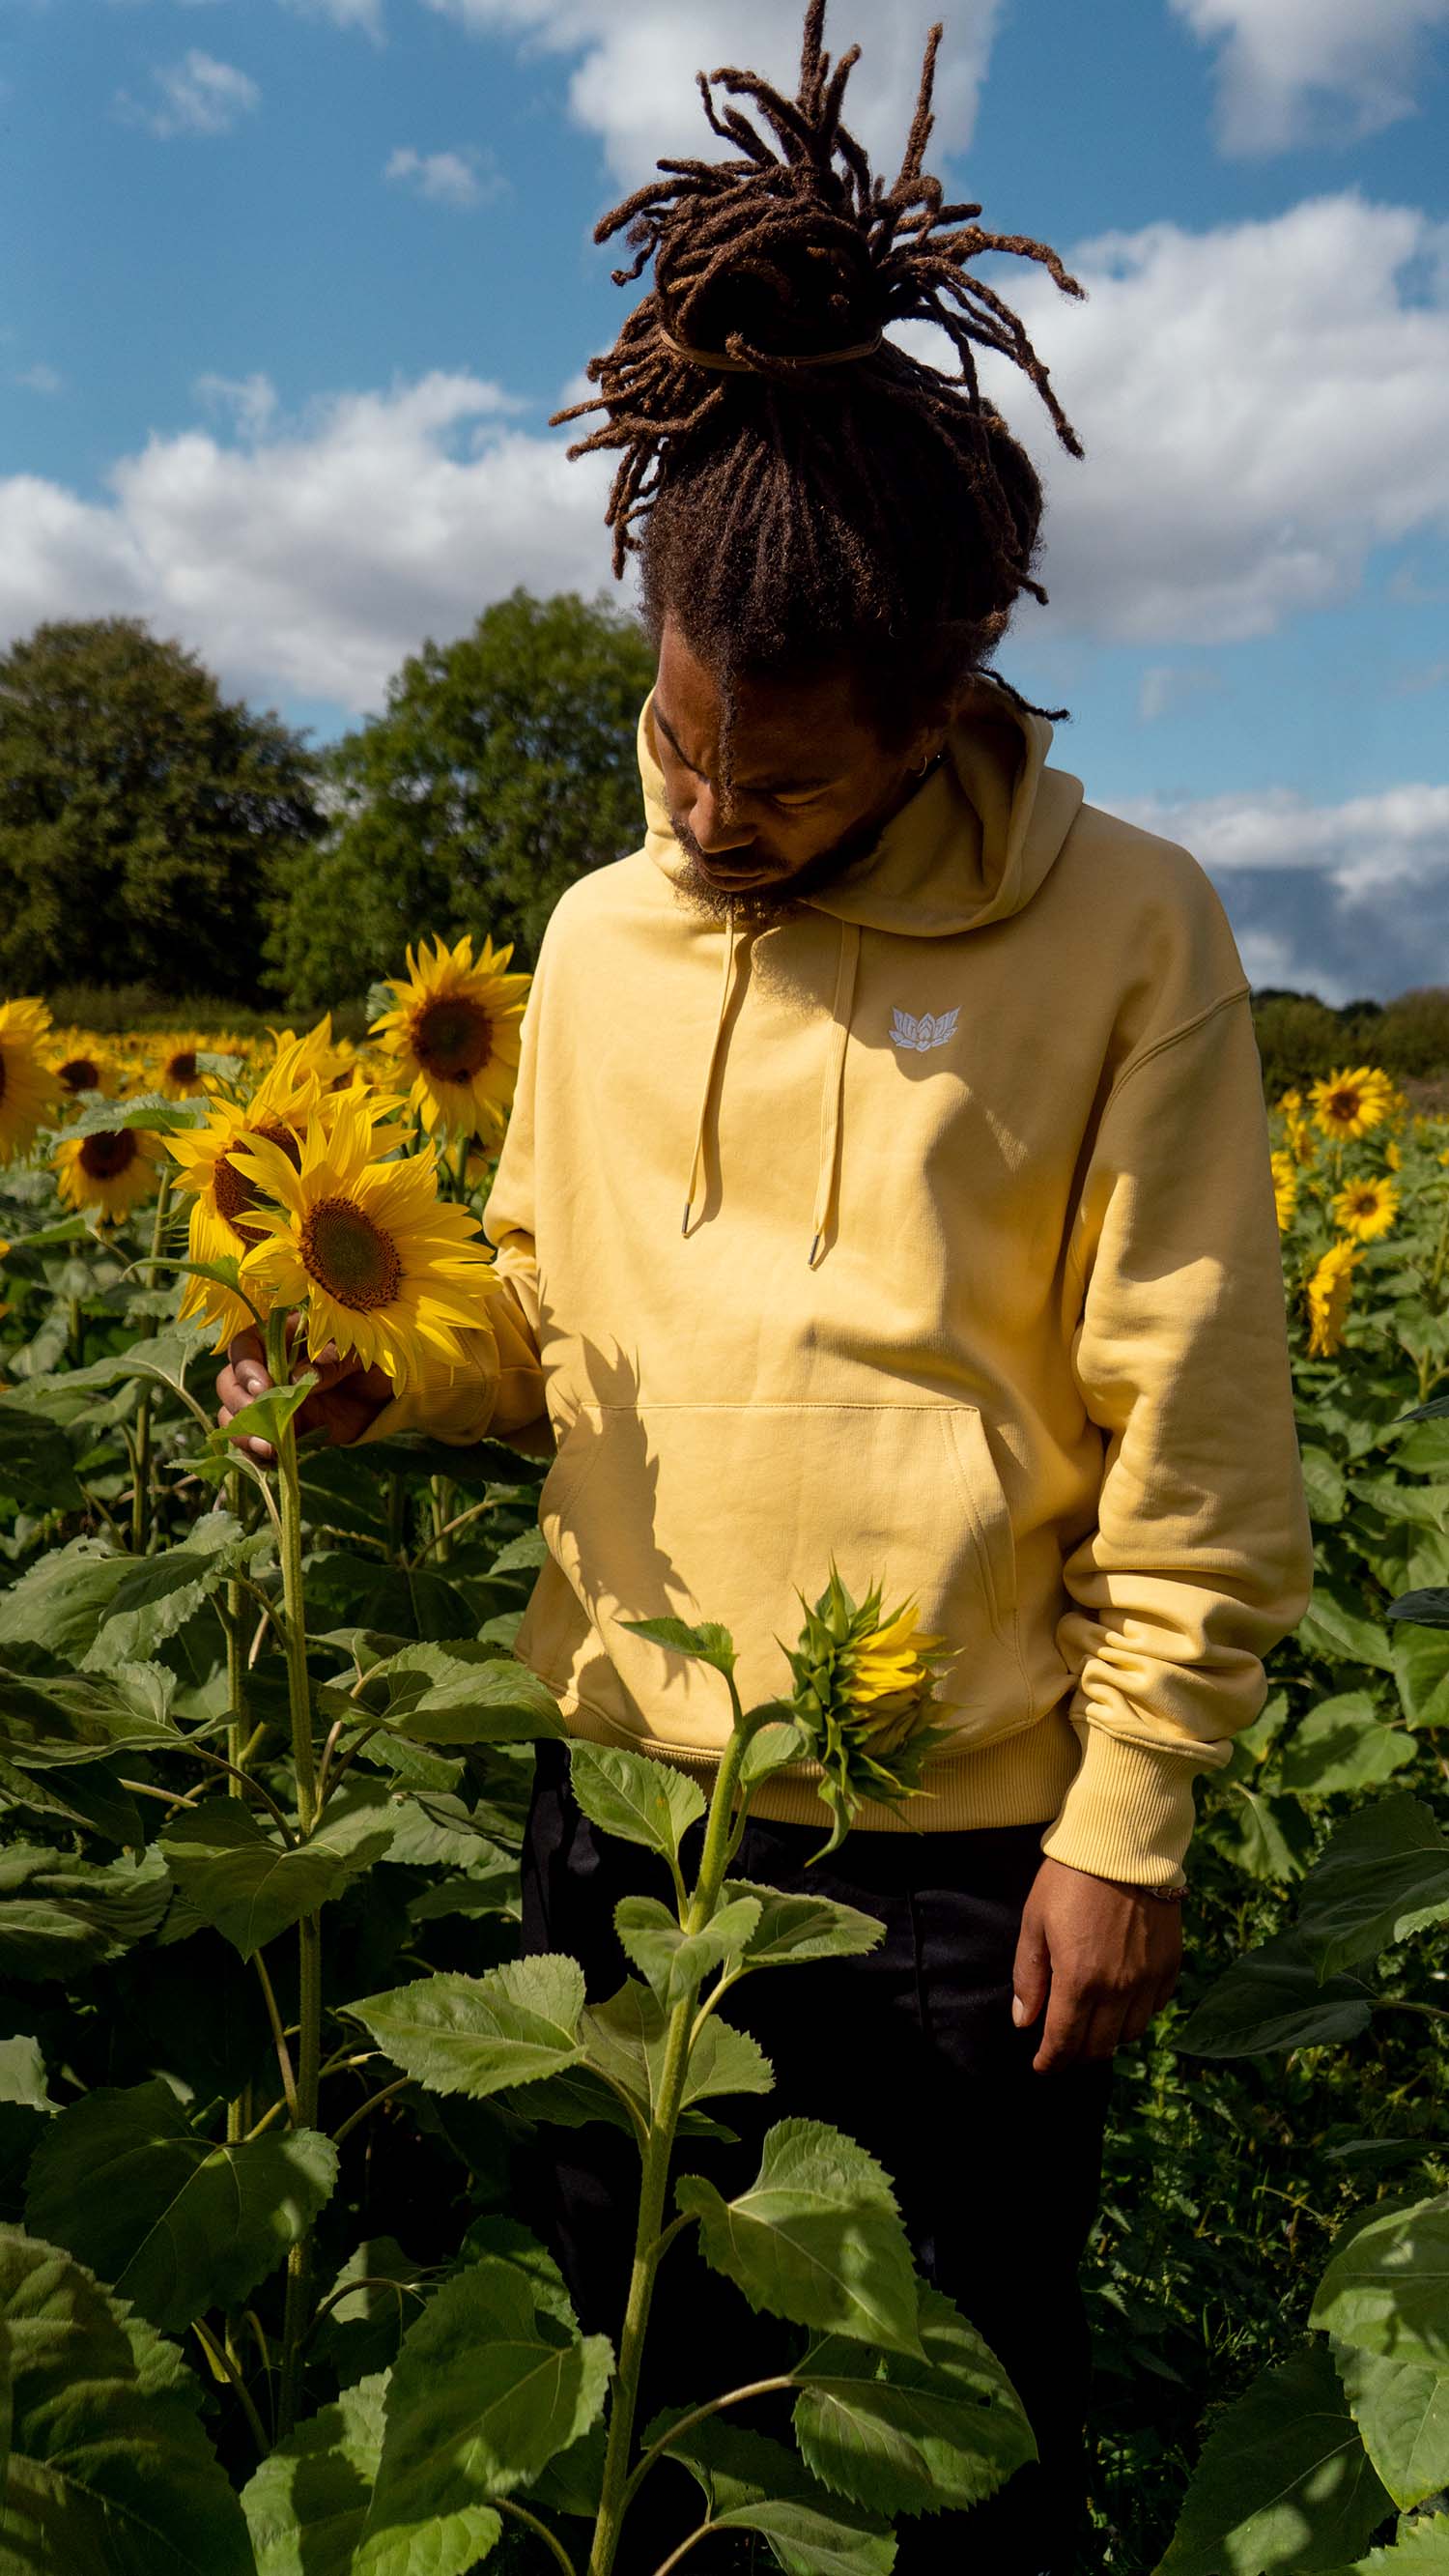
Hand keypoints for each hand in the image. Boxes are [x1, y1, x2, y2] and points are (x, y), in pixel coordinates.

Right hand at [216, 1326, 392, 1463]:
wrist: (384, 1394)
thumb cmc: (369, 1359)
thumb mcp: (358, 1353)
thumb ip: (331, 1361)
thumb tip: (298, 1377)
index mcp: (279, 1339)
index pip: (244, 1346)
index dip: (245, 1366)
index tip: (263, 1386)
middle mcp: (265, 1369)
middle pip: (229, 1383)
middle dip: (239, 1402)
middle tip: (261, 1418)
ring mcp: (269, 1402)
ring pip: (234, 1415)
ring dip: (243, 1432)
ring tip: (267, 1447)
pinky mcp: (279, 1430)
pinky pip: (254, 1443)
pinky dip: (255, 1454)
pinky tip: (270, 1461)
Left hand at [1010, 1856, 1181, 2071]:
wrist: (1125, 1843)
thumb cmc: (1071, 1878)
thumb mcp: (1035, 1922)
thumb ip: (1030, 1976)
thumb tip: (1024, 2021)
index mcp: (1079, 1981)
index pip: (1064, 2042)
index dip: (1050, 2061)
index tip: (1042, 2066)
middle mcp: (1118, 1990)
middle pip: (1099, 2047)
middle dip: (1077, 2054)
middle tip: (1062, 2047)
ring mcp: (1148, 1980)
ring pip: (1130, 2034)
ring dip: (1108, 2037)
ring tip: (1092, 2024)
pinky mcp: (1171, 1966)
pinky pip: (1155, 2008)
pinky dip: (1137, 2014)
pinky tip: (1122, 2001)